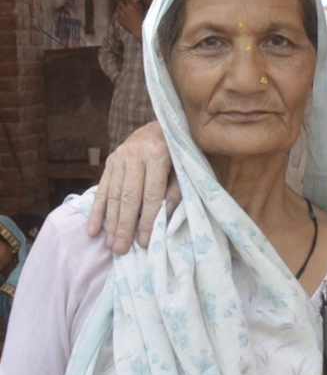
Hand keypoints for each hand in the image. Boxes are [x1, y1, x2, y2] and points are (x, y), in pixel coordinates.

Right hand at [88, 121, 178, 253]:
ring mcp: (119, 157)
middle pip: (128, 196)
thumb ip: (176, 192)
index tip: (143, 242)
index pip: (151, 194)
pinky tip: (93, 229)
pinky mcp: (110, 161)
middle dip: (124, 226)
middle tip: (120, 250)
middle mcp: (135, 155)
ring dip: (110, 222)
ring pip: (113, 194)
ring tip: (109, 244)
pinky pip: (102, 188)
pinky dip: (97, 210)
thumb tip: (163, 219)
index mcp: (157, 155)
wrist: (164, 124)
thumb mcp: (185, 169)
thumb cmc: (180, 152)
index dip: (147, 219)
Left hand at [115, 0, 144, 38]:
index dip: (128, 1)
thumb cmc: (142, 19)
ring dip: (120, 9)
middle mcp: (124, 9)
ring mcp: (121, 14)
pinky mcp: (119, 20)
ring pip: (118, 9)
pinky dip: (120, 16)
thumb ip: (137, 3)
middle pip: (120, 3)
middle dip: (122, 3)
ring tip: (124, 11)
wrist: (139, 29)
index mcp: (130, 5)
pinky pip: (117, 16)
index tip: (129, 2)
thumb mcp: (141, 9)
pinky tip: (123, 17)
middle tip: (125, 5)